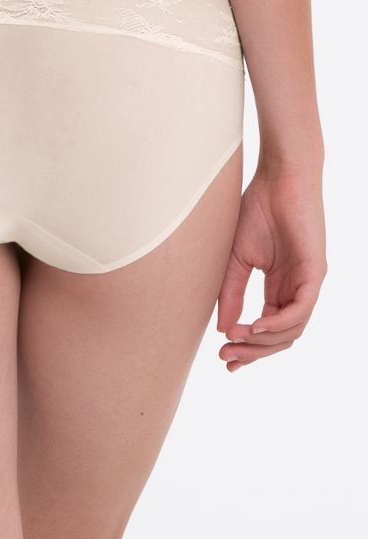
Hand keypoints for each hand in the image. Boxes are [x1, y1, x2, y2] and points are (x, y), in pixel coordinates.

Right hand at [216, 162, 326, 371]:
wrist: (277, 179)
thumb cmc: (256, 212)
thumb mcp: (235, 260)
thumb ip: (231, 294)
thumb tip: (223, 329)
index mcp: (279, 287)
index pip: (267, 329)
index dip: (246, 347)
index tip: (224, 358)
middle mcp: (296, 289)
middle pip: (281, 337)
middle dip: (252, 351)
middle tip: (226, 357)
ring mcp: (308, 282)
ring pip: (292, 330)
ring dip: (262, 341)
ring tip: (235, 340)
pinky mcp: (316, 272)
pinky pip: (300, 310)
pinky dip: (277, 323)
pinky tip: (254, 327)